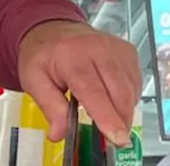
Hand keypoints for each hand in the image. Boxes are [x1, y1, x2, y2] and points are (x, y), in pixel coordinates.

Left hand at [18, 20, 141, 146]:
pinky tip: (113, 99)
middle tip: (115, 140)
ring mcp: (116, 48)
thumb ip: (50, 108)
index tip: (117, 138)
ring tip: (108, 117)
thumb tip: (59, 134)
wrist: (53, 29)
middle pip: (119, 92)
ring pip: (131, 89)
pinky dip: (128, 97)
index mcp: (72, 56)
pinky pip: (135, 82)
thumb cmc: (43, 55)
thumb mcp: (34, 81)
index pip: (93, 91)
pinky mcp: (127, 51)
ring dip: (124, 110)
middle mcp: (98, 48)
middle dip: (121, 120)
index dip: (107, 117)